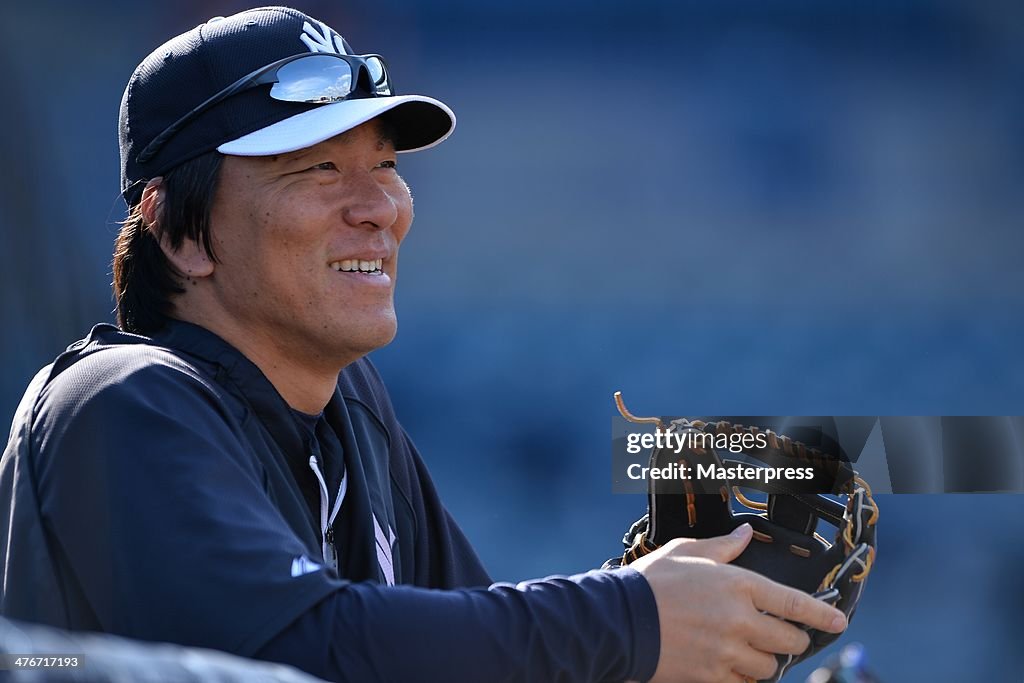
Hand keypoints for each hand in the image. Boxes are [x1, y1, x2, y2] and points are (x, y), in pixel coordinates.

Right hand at [631, 524, 847, 682]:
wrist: (619, 619)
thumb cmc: (651, 582)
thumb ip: (722, 547)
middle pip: (788, 641)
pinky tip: (731, 664)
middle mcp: (739, 619)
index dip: (822, 614)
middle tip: (782, 636)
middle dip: (790, 640)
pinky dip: (742, 677)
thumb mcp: (686, 552)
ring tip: (750, 650)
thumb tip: (744, 535)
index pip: (794, 603)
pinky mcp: (712, 675)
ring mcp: (727, 651)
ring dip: (765, 661)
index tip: (839, 621)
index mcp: (738, 584)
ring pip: (768, 667)